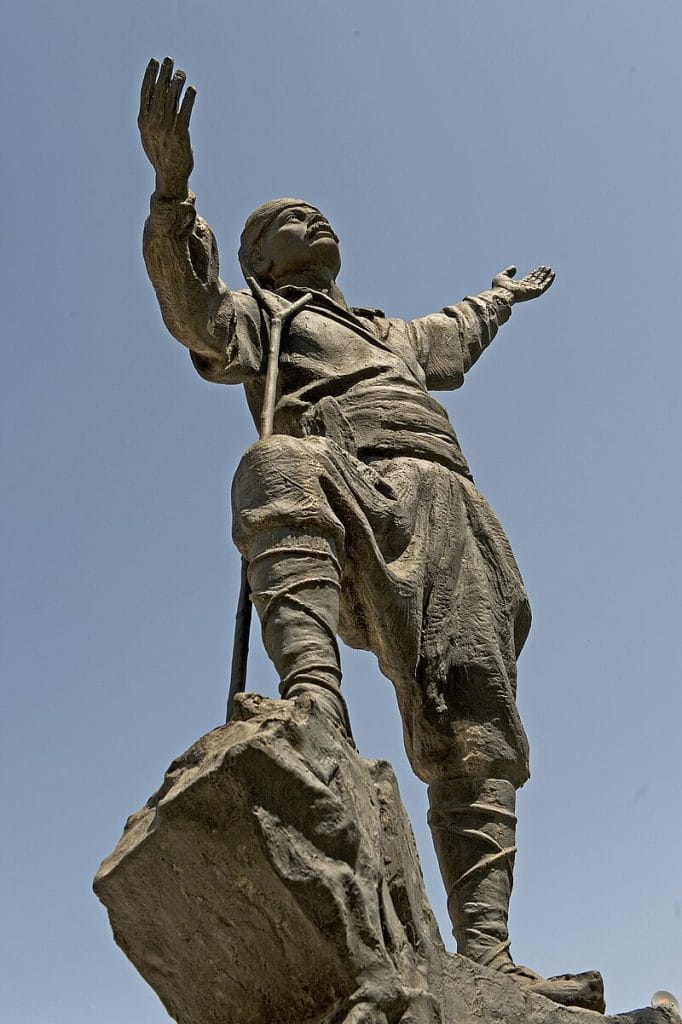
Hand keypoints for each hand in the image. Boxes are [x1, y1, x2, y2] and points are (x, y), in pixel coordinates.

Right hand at [138, 57, 195, 197]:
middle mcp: (153, 124)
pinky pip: (185, 113)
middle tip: (169, 59)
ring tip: (181, 72)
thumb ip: (151, 116)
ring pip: (171, 101)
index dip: (150, 76)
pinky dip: (188, 100)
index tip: (154, 61)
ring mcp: (166, 130)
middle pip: (158, 93)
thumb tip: (155, 95)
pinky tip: (192, 89)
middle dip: (163, 74)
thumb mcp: (149, 135)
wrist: (170, 176)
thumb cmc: (161, 154)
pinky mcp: (180, 136)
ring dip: (176, 85)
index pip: (146, 93)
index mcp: (143, 122)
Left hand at [492, 265, 554, 302]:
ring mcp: (530, 291)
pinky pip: (544, 285)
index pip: (528, 280)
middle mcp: (525, 289)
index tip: (537, 269)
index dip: (533, 274)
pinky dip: (549, 280)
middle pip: (535, 281)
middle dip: (540, 274)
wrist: (501, 294)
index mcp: (518, 287)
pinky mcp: (535, 291)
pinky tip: (552, 274)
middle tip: (545, 268)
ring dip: (546, 276)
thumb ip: (508, 272)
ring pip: (540, 282)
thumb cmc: (499, 288)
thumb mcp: (503, 276)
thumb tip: (514, 267)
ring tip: (549, 269)